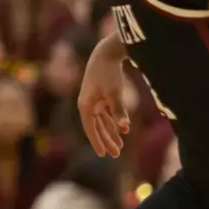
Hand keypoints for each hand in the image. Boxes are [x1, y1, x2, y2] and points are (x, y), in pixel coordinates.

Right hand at [77, 39, 131, 156]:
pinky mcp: (101, 95)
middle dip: (107, 140)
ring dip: (111, 132)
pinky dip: (114, 121)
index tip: (103, 155)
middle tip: (116, 154)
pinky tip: (123, 129)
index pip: (90, 129)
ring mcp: (94, 100)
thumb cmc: (108, 73)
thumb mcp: (114, 92)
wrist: (106, 52)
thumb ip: (119, 110)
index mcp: (85, 106)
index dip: (97, 142)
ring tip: (120, 145)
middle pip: (97, 127)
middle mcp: (87, 104)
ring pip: (102, 121)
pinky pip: (106, 113)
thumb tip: (124, 127)